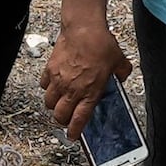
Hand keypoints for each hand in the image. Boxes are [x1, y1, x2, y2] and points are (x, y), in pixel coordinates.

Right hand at [40, 10, 126, 132]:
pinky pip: (43, 85)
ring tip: (59, 101)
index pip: (79, 119)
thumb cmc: (101, 44)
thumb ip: (121, 73)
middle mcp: (72, 89)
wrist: (84, 28)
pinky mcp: (49, 70)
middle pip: (59, 115)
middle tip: (66, 118)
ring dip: (53, 105)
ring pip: (48, 103)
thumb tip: (121, 76)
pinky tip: (54, 84)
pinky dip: (47, 88)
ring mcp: (59, 80)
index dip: (75, 131)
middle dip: (62, 120)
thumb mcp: (119, 61)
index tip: (73, 136)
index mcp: (90, 92)